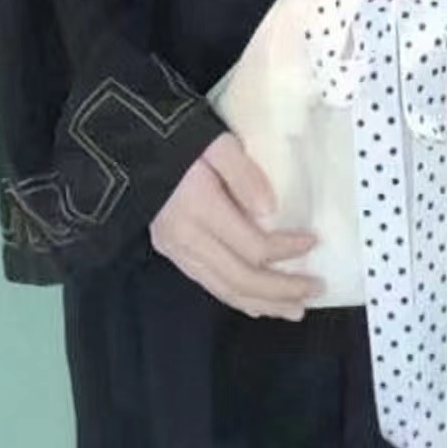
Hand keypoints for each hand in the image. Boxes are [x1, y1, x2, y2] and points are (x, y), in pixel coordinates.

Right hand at [151, 131, 322, 320]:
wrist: (129, 146)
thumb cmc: (177, 138)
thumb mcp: (215, 142)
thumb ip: (244, 173)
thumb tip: (272, 210)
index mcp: (199, 209)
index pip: (252, 245)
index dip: (287, 249)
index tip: (314, 242)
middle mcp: (186, 239)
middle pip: (241, 278)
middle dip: (282, 290)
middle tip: (316, 290)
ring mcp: (176, 251)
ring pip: (225, 290)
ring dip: (263, 303)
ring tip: (296, 309)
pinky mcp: (172, 254)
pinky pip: (210, 285)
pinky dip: (238, 299)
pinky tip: (259, 305)